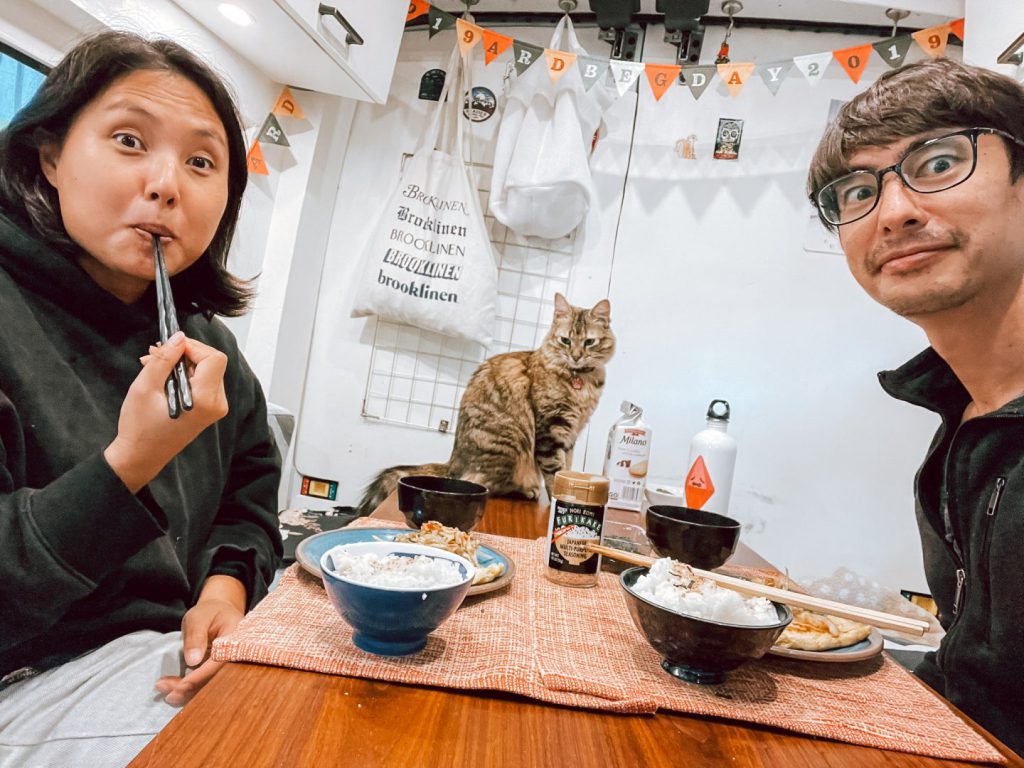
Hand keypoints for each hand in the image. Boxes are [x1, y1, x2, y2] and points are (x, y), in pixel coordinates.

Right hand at [104, 331, 228, 492]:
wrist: (140, 456)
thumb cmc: (140, 428)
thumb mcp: (145, 387)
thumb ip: (164, 359)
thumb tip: (179, 338)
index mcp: (205, 400)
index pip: (214, 358)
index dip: (192, 347)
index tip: (170, 346)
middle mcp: (216, 404)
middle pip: (212, 362)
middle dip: (184, 353)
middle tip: (156, 353)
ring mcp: (215, 408)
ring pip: (206, 370)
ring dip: (181, 363)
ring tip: (153, 365)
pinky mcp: (209, 409)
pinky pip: (202, 381)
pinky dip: (184, 374)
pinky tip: (162, 376)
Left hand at [156, 575, 245, 706]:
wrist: (218, 612)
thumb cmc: (209, 612)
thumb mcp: (199, 617)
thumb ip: (196, 636)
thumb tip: (192, 661)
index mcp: (237, 640)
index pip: (220, 663)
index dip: (201, 676)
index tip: (182, 685)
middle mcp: (236, 657)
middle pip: (215, 679)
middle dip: (191, 689)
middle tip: (169, 694)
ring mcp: (227, 666)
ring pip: (208, 685)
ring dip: (186, 692)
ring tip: (164, 688)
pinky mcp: (217, 672)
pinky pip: (204, 683)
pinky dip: (187, 687)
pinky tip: (170, 686)